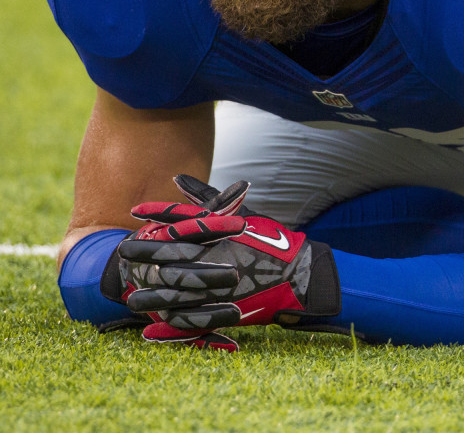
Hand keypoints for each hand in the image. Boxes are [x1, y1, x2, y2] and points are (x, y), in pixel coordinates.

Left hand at [115, 176, 339, 350]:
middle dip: (144, 255)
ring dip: (151, 295)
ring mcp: (219, 289)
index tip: (134, 213)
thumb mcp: (242, 215)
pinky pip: (192, 320)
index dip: (156, 217)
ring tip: (131, 297)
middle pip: (171, 258)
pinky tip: (153, 326)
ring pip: (176, 293)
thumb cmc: (271, 241)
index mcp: (221, 237)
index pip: (180, 223)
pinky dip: (171, 324)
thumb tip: (177, 178)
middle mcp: (216, 261)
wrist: (300, 276)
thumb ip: (206, 199)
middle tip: (122, 253)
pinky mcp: (224, 311)